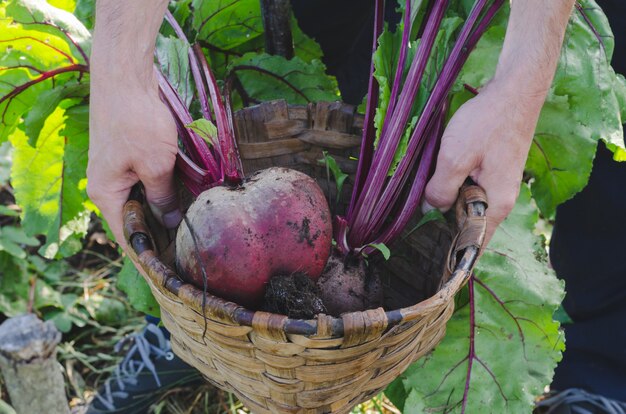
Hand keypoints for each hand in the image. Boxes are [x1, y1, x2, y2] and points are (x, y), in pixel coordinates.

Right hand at [86, 72, 179, 249]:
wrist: (125, 77)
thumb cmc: (138, 122)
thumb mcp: (156, 165)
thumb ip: (163, 197)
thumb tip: (170, 222)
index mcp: (107, 194)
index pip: (127, 235)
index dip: (148, 254)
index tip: (169, 270)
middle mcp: (107, 185)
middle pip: (134, 220)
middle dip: (159, 236)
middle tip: (186, 253)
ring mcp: (116, 170)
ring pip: (141, 201)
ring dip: (162, 214)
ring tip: (188, 232)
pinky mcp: (126, 156)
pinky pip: (144, 184)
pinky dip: (160, 194)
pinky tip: (181, 201)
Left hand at [423, 80, 543, 245]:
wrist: (514, 90)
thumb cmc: (488, 123)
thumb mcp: (455, 157)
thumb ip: (441, 189)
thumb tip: (430, 210)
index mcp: (496, 204)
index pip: (474, 242)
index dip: (453, 251)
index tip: (431, 255)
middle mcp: (501, 198)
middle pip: (468, 222)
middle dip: (444, 222)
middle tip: (415, 220)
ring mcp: (497, 183)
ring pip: (466, 202)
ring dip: (446, 199)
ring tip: (422, 196)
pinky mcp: (492, 169)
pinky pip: (469, 185)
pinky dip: (453, 183)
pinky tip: (437, 174)